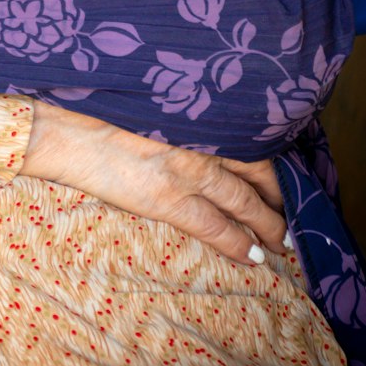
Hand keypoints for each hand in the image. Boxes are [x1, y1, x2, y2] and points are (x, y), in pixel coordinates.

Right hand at [22, 101, 285, 266]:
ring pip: (245, 202)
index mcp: (199, 114)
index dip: (273, 163)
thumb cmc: (103, 111)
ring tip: (283, 242)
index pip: (251, 139)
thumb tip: (204, 142)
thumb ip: (183, 122)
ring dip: (269, 224)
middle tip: (295, 213)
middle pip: (258, 170)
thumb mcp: (153, 108)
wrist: (70, 130)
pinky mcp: (169, 198)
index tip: (286, 178)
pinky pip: (216, 227)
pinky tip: (253, 256)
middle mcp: (201, 139)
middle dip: (280, 196)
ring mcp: (188, 170)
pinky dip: (238, 242)